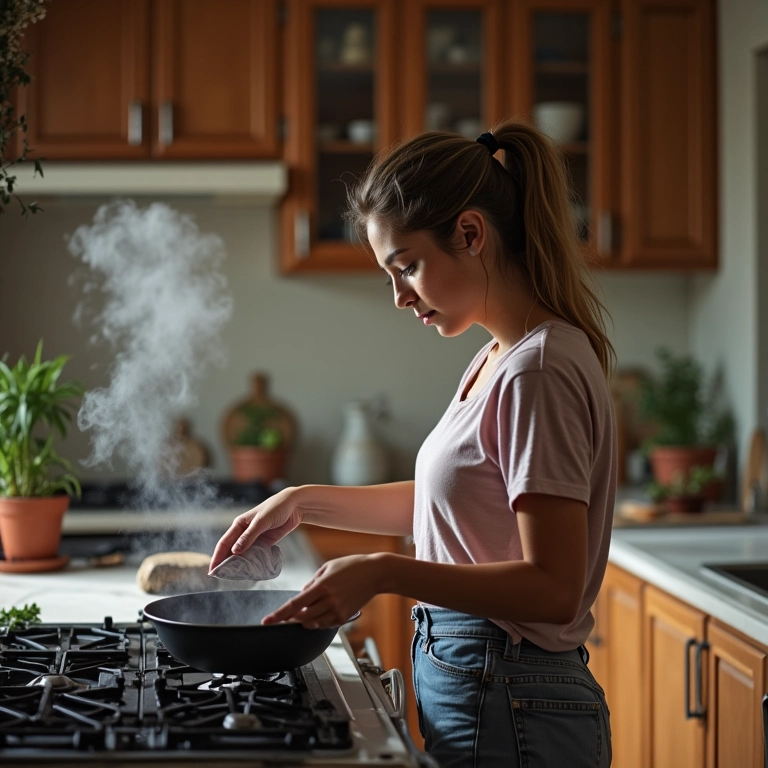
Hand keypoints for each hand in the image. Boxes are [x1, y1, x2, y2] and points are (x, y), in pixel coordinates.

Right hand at [209, 487, 302, 571]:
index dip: (217, 557)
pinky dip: (252, 563)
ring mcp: (254, 538)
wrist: (294, 506)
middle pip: (232, 551)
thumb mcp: (262, 521)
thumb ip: (249, 536)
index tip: (212, 571)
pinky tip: (251, 571)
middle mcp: (244, 532)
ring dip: (239, 565)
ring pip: (243, 554)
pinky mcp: (265, 543)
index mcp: (239, 524)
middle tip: (221, 578)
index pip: (224, 543)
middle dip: (226, 563)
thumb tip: (234, 552)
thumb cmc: (276, 508)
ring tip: (234, 578)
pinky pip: (255, 555)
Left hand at [261, 553, 386, 628]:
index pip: (294, 604)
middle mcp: (329, 600)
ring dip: (304, 620)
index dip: (279, 615)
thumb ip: (313, 582)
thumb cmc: (353, 566)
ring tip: (302, 613)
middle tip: (284, 617)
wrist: (376, 573)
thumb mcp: (328, 567)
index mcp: (322, 585)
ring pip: (312, 623)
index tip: (267, 621)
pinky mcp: (344, 616)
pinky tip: (317, 614)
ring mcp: (337, 610)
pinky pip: (325, 624)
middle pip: (301, 617)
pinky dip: (317, 622)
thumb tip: (302, 594)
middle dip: (290, 619)